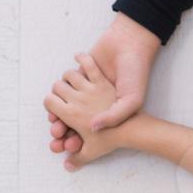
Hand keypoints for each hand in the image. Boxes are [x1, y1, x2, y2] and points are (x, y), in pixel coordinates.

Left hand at [47, 12, 159, 154]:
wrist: (132, 47)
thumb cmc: (136, 76)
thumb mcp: (132, 101)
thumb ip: (113, 117)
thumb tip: (92, 128)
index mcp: (105, 111)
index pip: (85, 129)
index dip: (73, 139)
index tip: (67, 145)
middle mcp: (94, 101)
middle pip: (70, 118)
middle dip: (62, 128)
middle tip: (58, 133)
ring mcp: (86, 85)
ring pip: (64, 97)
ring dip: (59, 105)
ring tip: (56, 117)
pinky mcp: (81, 70)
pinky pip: (67, 77)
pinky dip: (64, 83)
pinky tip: (64, 89)